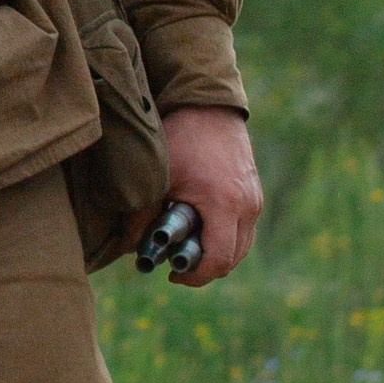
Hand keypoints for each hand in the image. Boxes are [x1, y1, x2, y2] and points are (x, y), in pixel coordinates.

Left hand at [142, 107, 261, 286]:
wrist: (209, 104)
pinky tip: (202, 230)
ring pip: (242, 246)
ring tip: (188, 251)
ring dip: (218, 254)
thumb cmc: (182, 138)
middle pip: (232, 259)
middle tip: (177, 267)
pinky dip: (226, 237)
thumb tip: (128, 248)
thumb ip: (140, 216)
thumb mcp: (157, 177)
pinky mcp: (254, 191)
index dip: (194, 277)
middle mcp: (248, 206)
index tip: (172, 275)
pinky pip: (245, 228)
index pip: (218, 262)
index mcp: (225, 206)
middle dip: (205, 269)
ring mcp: (255, 198)